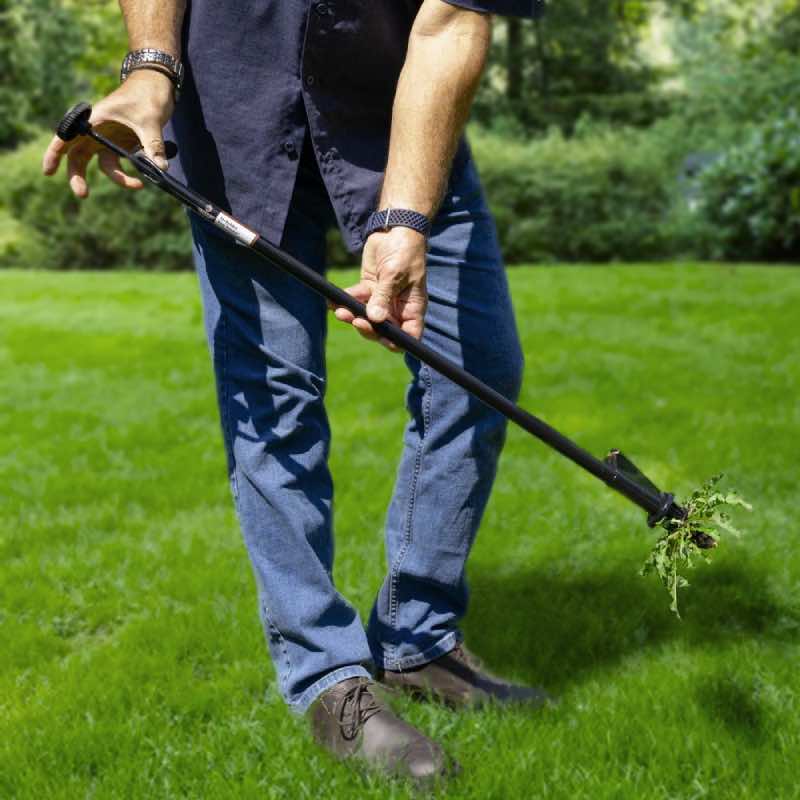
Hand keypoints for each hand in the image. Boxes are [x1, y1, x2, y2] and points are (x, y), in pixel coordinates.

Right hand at [42, 70, 175, 197]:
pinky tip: (141, 179)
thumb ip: (153, 145)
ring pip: (102, 164)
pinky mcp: (123, 145)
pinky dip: (128, 173)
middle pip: (79, 156)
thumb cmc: (147, 95)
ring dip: (116, 178)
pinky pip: (120, 164)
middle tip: (83, 194)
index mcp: (95, 119)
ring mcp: (110, 139)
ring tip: (137, 186)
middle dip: (78, 176)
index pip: (67, 136)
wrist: (157, 83)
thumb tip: (160, 168)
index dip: (54, 154)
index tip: (48, 172)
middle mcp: (98, 130)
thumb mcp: (150, 120)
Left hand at [333, 227, 427, 351]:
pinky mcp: (368, 289)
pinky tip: (332, 300)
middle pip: (383, 330)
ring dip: (353, 316)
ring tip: (340, 311)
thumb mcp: (395, 274)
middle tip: (355, 320)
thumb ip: (384, 297)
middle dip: (368, 328)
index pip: (409, 335)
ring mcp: (383, 300)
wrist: (394, 229)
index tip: (383, 339)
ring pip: (367, 317)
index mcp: (412, 308)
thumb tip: (375, 319)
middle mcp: (398, 308)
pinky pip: (356, 300)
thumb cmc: (405, 251)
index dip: (397, 342)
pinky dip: (345, 301)